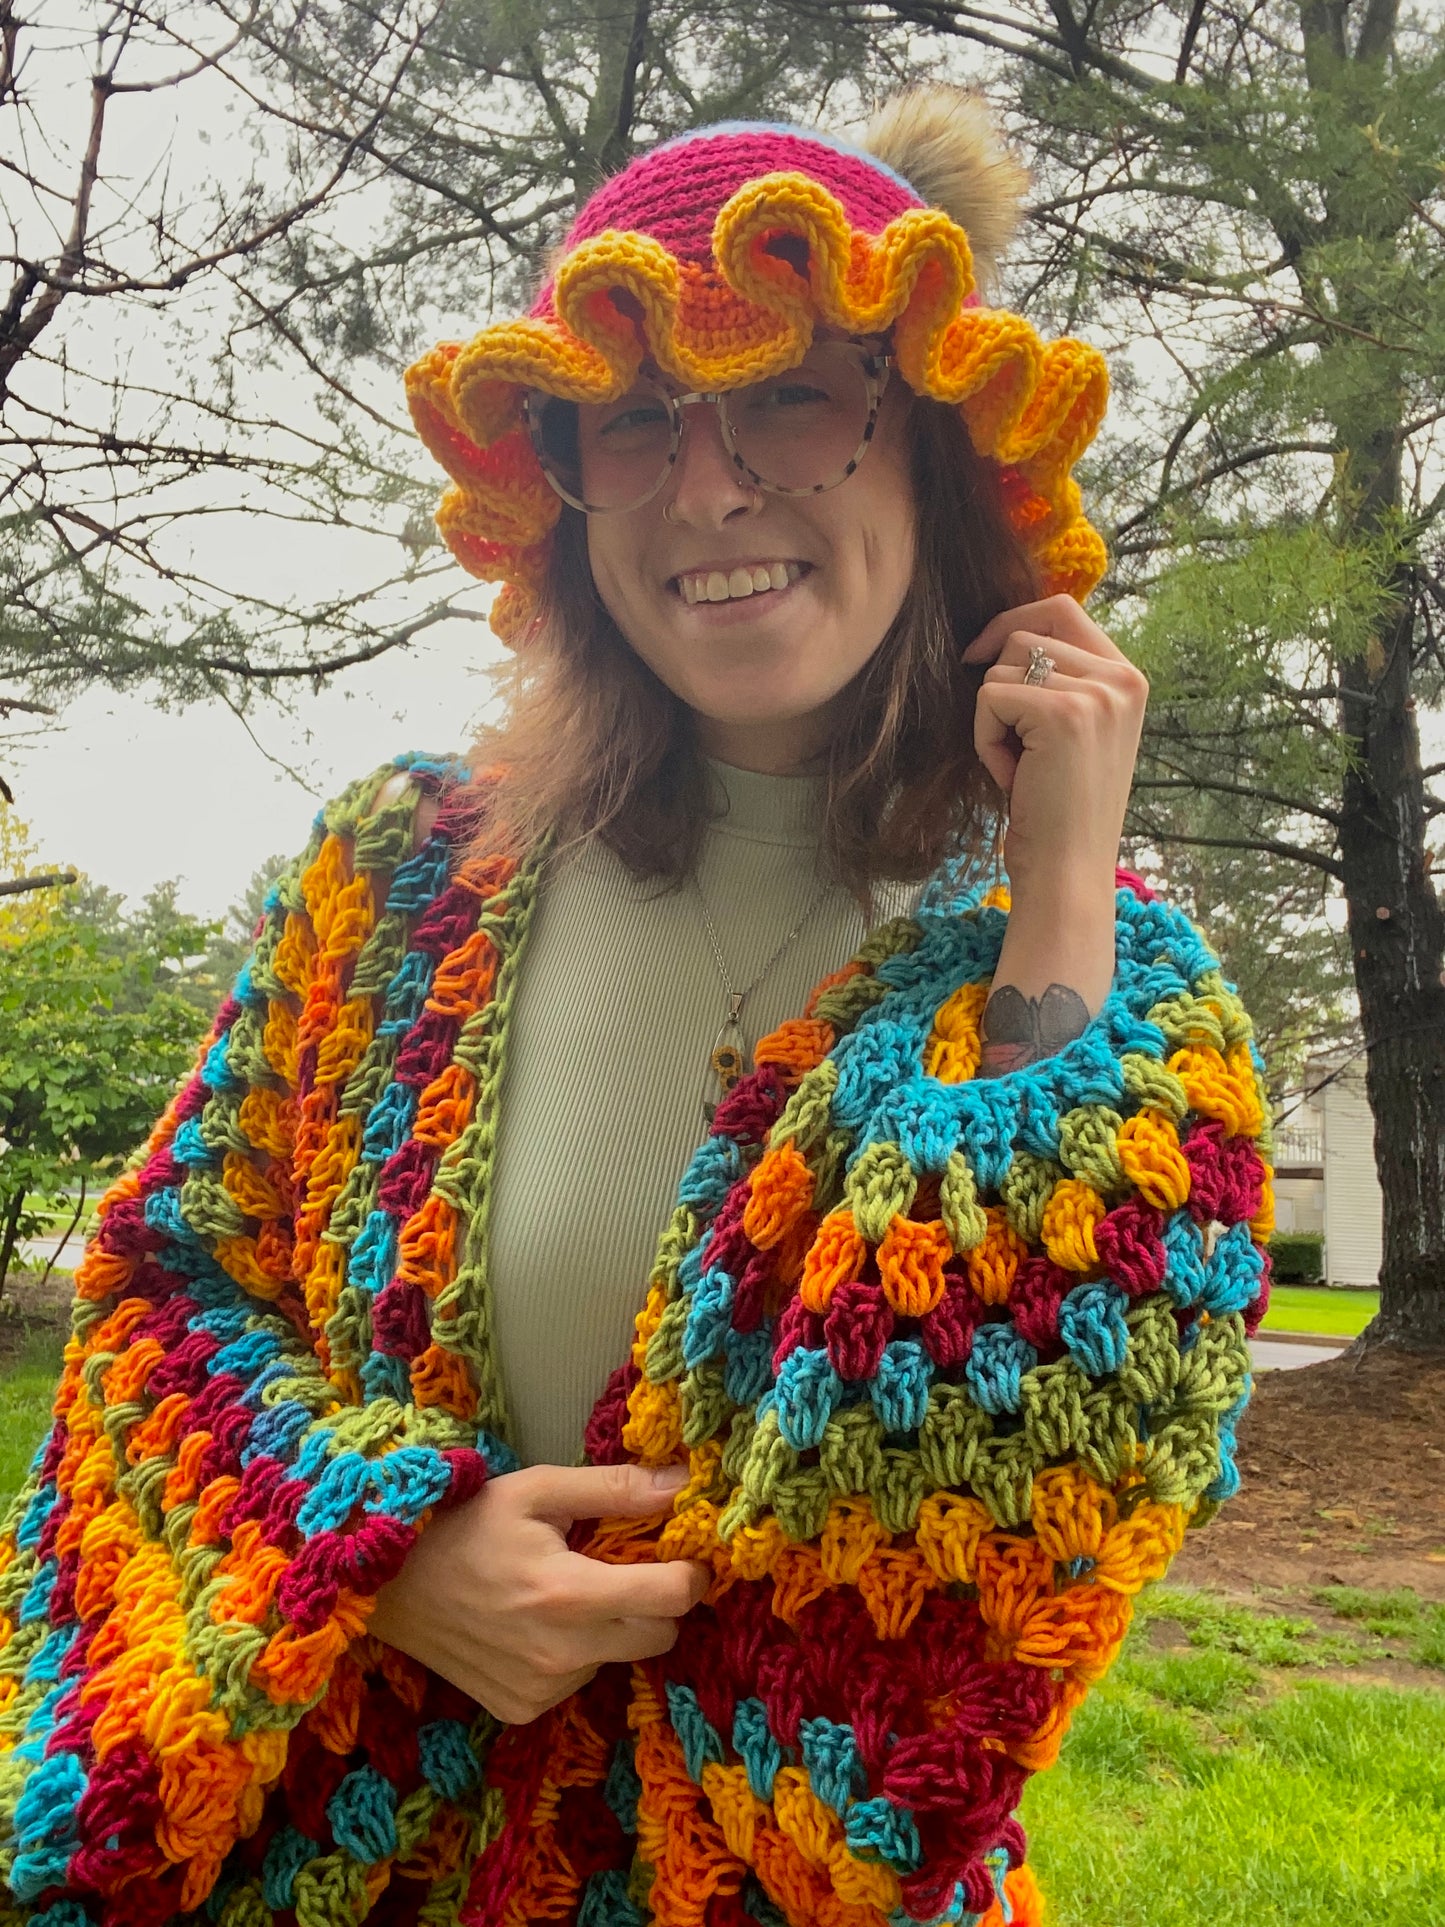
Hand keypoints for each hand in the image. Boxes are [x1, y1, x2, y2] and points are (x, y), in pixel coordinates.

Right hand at [365, 1461, 709, 1724]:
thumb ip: (615, 1489)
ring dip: (610, 1629)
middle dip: (656, 1603)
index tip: (684, 1558)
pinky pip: (577, 1681)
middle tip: (624, 1571)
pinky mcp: (521, 1709)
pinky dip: (573, 1654)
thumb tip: (681, 1483)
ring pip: (617, 1658)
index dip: (690, 1575)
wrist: (388, 1583)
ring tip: (563, 1593)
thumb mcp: (539, 1490)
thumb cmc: (466, 1523)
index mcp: (571, 1594)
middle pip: (658, 1637)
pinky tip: (534, 1625)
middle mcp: (563, 1653)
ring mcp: (542, 1689)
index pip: (672, 1599)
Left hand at [962, 594, 1147, 898]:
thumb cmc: (1058, 812)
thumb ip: (1060, 681)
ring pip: (1001, 666)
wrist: (1068, 873)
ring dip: (992, 720)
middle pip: (1024, 634)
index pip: (1062, 609)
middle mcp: (1122, 678)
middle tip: (1018, 747)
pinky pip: (989, 697)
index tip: (980, 657)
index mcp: (1129, 678)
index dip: (1012, 623)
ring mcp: (1096, 694)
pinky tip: (1013, 778)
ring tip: (1021, 767)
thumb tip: (1003, 633)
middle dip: (1001, 689)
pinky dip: (985, 739)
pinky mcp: (1062, 713)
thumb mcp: (1074, 734)